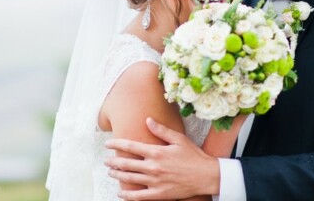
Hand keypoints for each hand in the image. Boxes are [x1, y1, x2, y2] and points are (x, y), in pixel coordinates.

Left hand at [105, 117, 219, 199]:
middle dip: (113, 161)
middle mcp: (153, 167)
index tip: (108, 143)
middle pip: (125, 163)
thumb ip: (161, 130)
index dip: (116, 144)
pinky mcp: (159, 194)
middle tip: (106, 159)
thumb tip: (147, 120)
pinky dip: (127, 195)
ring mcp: (155, 182)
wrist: (207, 176)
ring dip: (117, 175)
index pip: (130, 146)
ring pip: (129, 178)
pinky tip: (120, 193)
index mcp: (156, 152)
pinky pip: (138, 196)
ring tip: (110, 172)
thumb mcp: (178, 139)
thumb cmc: (193, 156)